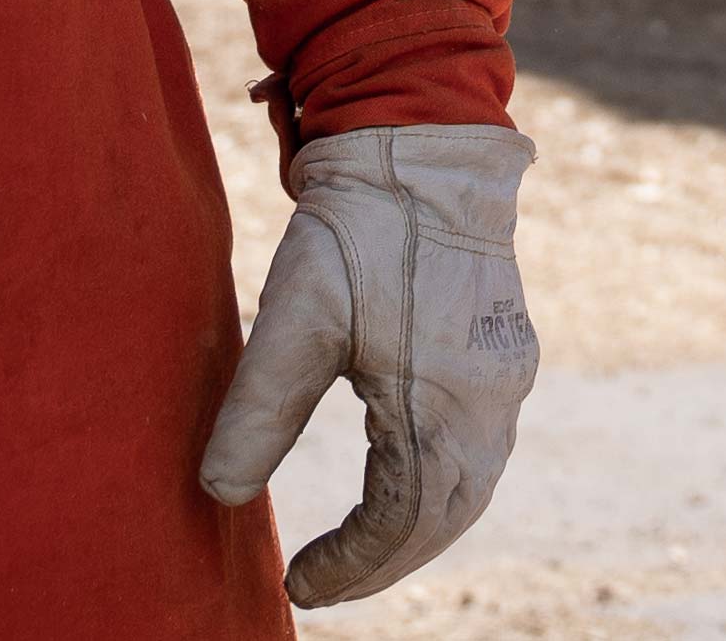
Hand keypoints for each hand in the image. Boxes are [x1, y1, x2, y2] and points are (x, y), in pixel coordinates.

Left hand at [199, 121, 538, 602]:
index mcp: (445, 400)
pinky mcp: (505, 347)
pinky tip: (402, 480)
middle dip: (386, 559)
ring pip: (471, 484)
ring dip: (416, 526)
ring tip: (359, 547)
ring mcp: (507, 372)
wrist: (422, 140)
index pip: (402, 520)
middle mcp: (492, 398)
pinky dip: (440, 483)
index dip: (350, 565)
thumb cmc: (359, 227)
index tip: (299, 585)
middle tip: (327, 582)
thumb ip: (258, 411)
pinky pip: (481, 445)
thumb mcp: (295, 317)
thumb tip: (219, 496)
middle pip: (447, 515)